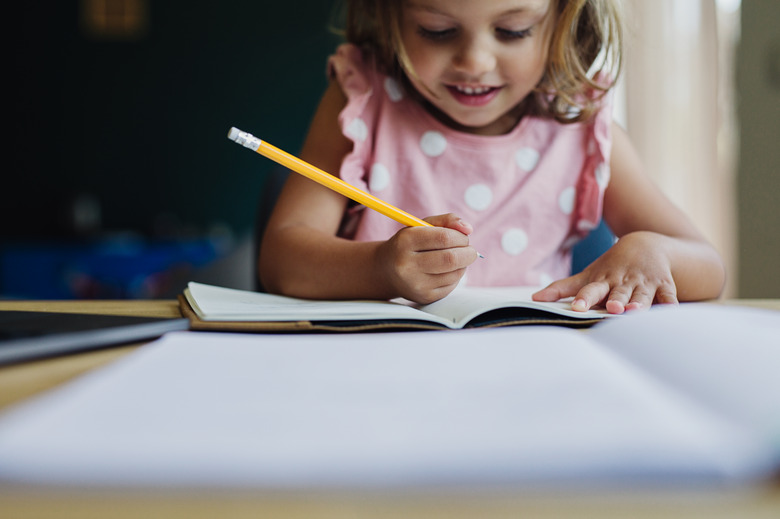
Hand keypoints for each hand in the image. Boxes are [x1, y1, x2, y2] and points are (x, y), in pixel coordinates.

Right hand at [377, 213, 477, 303]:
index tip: (464, 237)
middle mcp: (407, 265)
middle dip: (468, 253)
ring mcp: (415, 284)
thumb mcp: (421, 226)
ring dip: (463, 265)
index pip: (444, 238)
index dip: (461, 237)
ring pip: (455, 273)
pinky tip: (446, 271)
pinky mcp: (424, 297)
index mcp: (405, 241)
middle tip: (469, 250)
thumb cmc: (409, 244)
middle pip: (450, 259)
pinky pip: (452, 286)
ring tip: (455, 259)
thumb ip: (446, 220)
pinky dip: (456, 276)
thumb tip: (468, 229)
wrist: (386, 271)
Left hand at [532, 232, 678, 313]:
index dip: (585, 299)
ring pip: (642, 296)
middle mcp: (623, 282)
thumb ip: (562, 288)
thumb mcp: (587, 275)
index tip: (578, 307)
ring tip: (634, 311)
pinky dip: (670, 303)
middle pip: (618, 294)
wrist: (646, 244)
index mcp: (603, 281)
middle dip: (615, 301)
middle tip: (612, 308)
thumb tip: (534, 299)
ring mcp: (644, 284)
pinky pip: (668, 296)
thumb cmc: (611, 267)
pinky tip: (672, 312)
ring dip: (638, 303)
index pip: (591, 290)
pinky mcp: (664, 285)